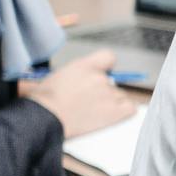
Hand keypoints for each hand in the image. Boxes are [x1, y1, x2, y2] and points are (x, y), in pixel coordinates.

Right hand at [18, 50, 136, 138]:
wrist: (44, 118)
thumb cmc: (44, 101)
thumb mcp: (56, 76)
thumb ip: (75, 74)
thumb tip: (78, 80)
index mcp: (85, 66)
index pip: (108, 57)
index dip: (106, 67)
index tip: (103, 73)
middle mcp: (100, 78)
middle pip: (112, 82)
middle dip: (103, 91)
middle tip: (88, 101)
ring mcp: (109, 95)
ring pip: (119, 97)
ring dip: (110, 103)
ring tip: (92, 112)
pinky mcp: (114, 112)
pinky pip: (130, 109)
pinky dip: (124, 112)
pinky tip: (112, 116)